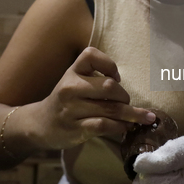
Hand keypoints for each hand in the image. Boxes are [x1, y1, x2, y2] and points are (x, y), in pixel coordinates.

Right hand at [32, 47, 155, 148]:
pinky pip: (104, 125)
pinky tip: (126, 128)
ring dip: (131, 114)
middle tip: (126, 102)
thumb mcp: (74, 80)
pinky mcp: (75, 128)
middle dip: (124, 96)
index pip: (91, 55)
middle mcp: (70, 87)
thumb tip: (126, 89)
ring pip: (110, 108)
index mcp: (72, 71)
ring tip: (144, 118)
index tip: (115, 77)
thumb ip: (95, 78)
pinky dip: (120, 126)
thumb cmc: (66, 100)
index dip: (109, 64)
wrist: (39, 124)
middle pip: (108, 86)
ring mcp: (71, 109)